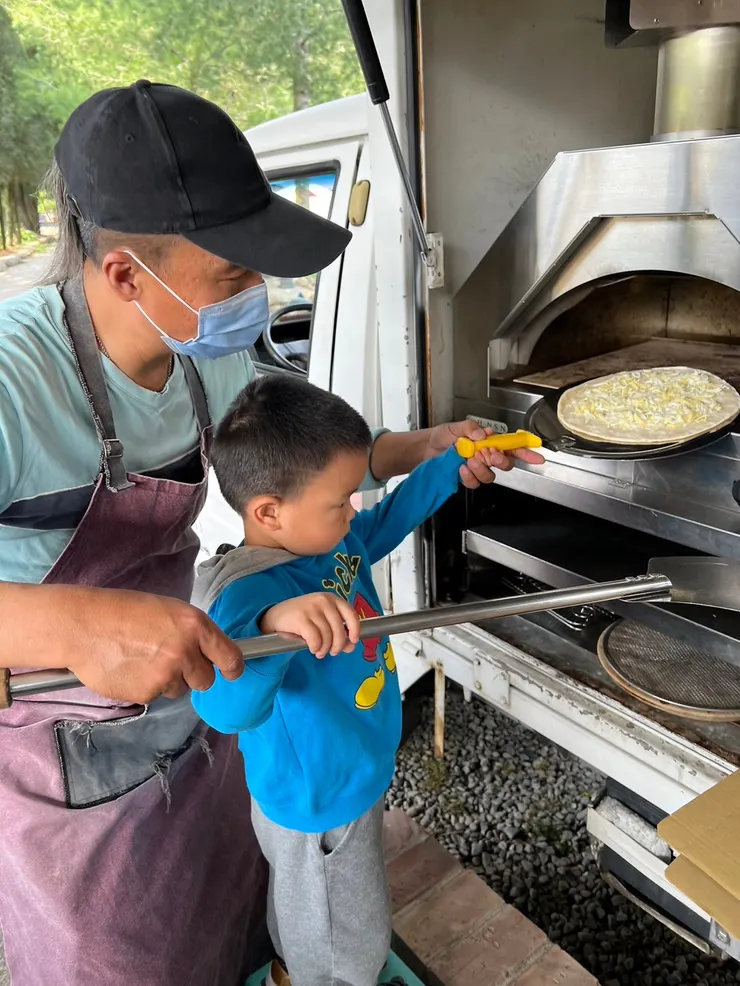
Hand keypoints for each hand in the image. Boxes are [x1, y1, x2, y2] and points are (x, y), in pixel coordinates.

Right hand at [3, 584, 244, 703]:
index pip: (229, 656)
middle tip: (169, 660)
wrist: (83, 626)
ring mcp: (166, 674)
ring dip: (167, 680)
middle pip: (206, 679)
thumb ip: (190, 632)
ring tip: (142, 659)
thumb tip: (208, 652)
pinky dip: (145, 686)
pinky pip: (156, 695)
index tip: (232, 672)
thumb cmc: (122, 612)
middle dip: (192, 674)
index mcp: (194, 625)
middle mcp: (185, 650)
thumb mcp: (167, 610)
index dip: (233, 668)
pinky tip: (129, 668)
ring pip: (180, 689)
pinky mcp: (147, 692)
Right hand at [260, 593, 360, 658]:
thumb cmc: (303, 619)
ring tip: (319, 652)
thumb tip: (350, 647)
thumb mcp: (323, 621)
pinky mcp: (301, 618)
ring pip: (327, 635)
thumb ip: (338, 631)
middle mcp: (323, 601)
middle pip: (339, 629)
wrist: (276, 616)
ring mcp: (312, 608)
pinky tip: (312, 648)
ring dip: (325, 648)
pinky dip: (315, 647)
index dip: (355, 629)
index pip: (350, 614)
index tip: (353, 641)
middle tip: (333, 653)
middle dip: (338, 645)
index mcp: (332, 599)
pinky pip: (315, 639)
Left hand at [424, 420, 544, 489]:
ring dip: (481, 468)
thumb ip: (470, 427)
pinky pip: (475, 483)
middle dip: (499, 460)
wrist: (426, 448)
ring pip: (491, 476)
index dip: (526, 452)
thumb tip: (483, 434)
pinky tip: (461, 468)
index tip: (537, 457)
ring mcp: (478, 469)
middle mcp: (486, 457)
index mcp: (489, 442)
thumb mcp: (456, 426)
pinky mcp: (468, 478)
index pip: (512, 447)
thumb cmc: (443, 436)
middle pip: (505, 464)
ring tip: (469, 459)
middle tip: (487, 453)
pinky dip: (469, 476)